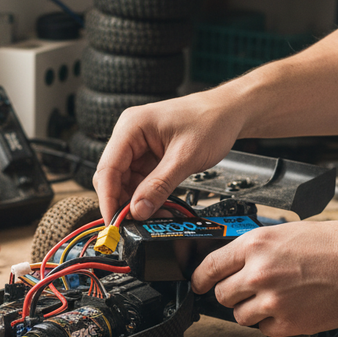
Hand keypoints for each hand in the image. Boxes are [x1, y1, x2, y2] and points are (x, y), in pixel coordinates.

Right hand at [93, 91, 244, 221]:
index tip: (114, 222)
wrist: (229, 112)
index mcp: (131, 127)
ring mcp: (138, 146)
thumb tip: (138, 210)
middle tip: (135, 225)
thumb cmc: (211, 121)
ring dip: (136, 202)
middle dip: (122, 202)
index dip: (108, 198)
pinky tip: (158, 208)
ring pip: (126, 182)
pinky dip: (147, 196)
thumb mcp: (185, 158)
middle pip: (112, 177)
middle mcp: (129, 135)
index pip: (108, 168)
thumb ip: (159, 185)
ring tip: (154, 217)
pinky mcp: (148, 155)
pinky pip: (140, 181)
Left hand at [190, 220, 337, 336]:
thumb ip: (257, 248)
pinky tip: (291, 308)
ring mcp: (272, 300)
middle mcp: (258, 272)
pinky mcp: (287, 323)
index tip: (198, 283)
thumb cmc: (336, 245)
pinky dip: (272, 322)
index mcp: (256, 245)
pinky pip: (264, 328)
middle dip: (232, 293)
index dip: (200, 278)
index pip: (209, 267)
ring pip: (240, 315)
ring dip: (251, 310)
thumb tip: (234, 261)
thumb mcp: (287, 232)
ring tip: (277, 298)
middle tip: (249, 290)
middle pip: (222, 294)